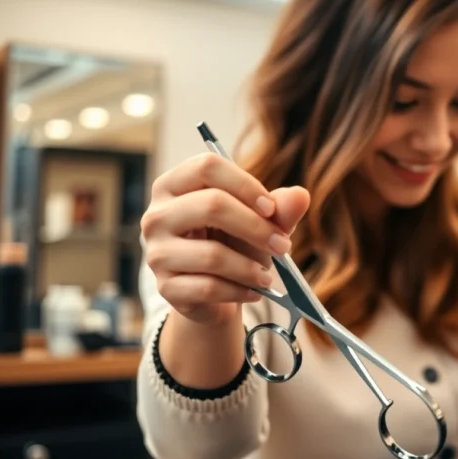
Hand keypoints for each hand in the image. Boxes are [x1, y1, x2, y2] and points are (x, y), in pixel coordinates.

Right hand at [141, 152, 309, 324]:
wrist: (214, 290)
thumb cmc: (235, 243)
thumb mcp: (260, 221)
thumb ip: (280, 207)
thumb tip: (301, 195)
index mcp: (175, 185)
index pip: (207, 167)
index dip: (245, 185)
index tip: (271, 209)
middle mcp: (157, 215)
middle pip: (211, 206)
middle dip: (257, 228)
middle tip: (283, 245)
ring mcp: (156, 253)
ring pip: (212, 254)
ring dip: (251, 268)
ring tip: (269, 276)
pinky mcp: (165, 287)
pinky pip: (208, 287)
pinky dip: (240, 291)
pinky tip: (254, 292)